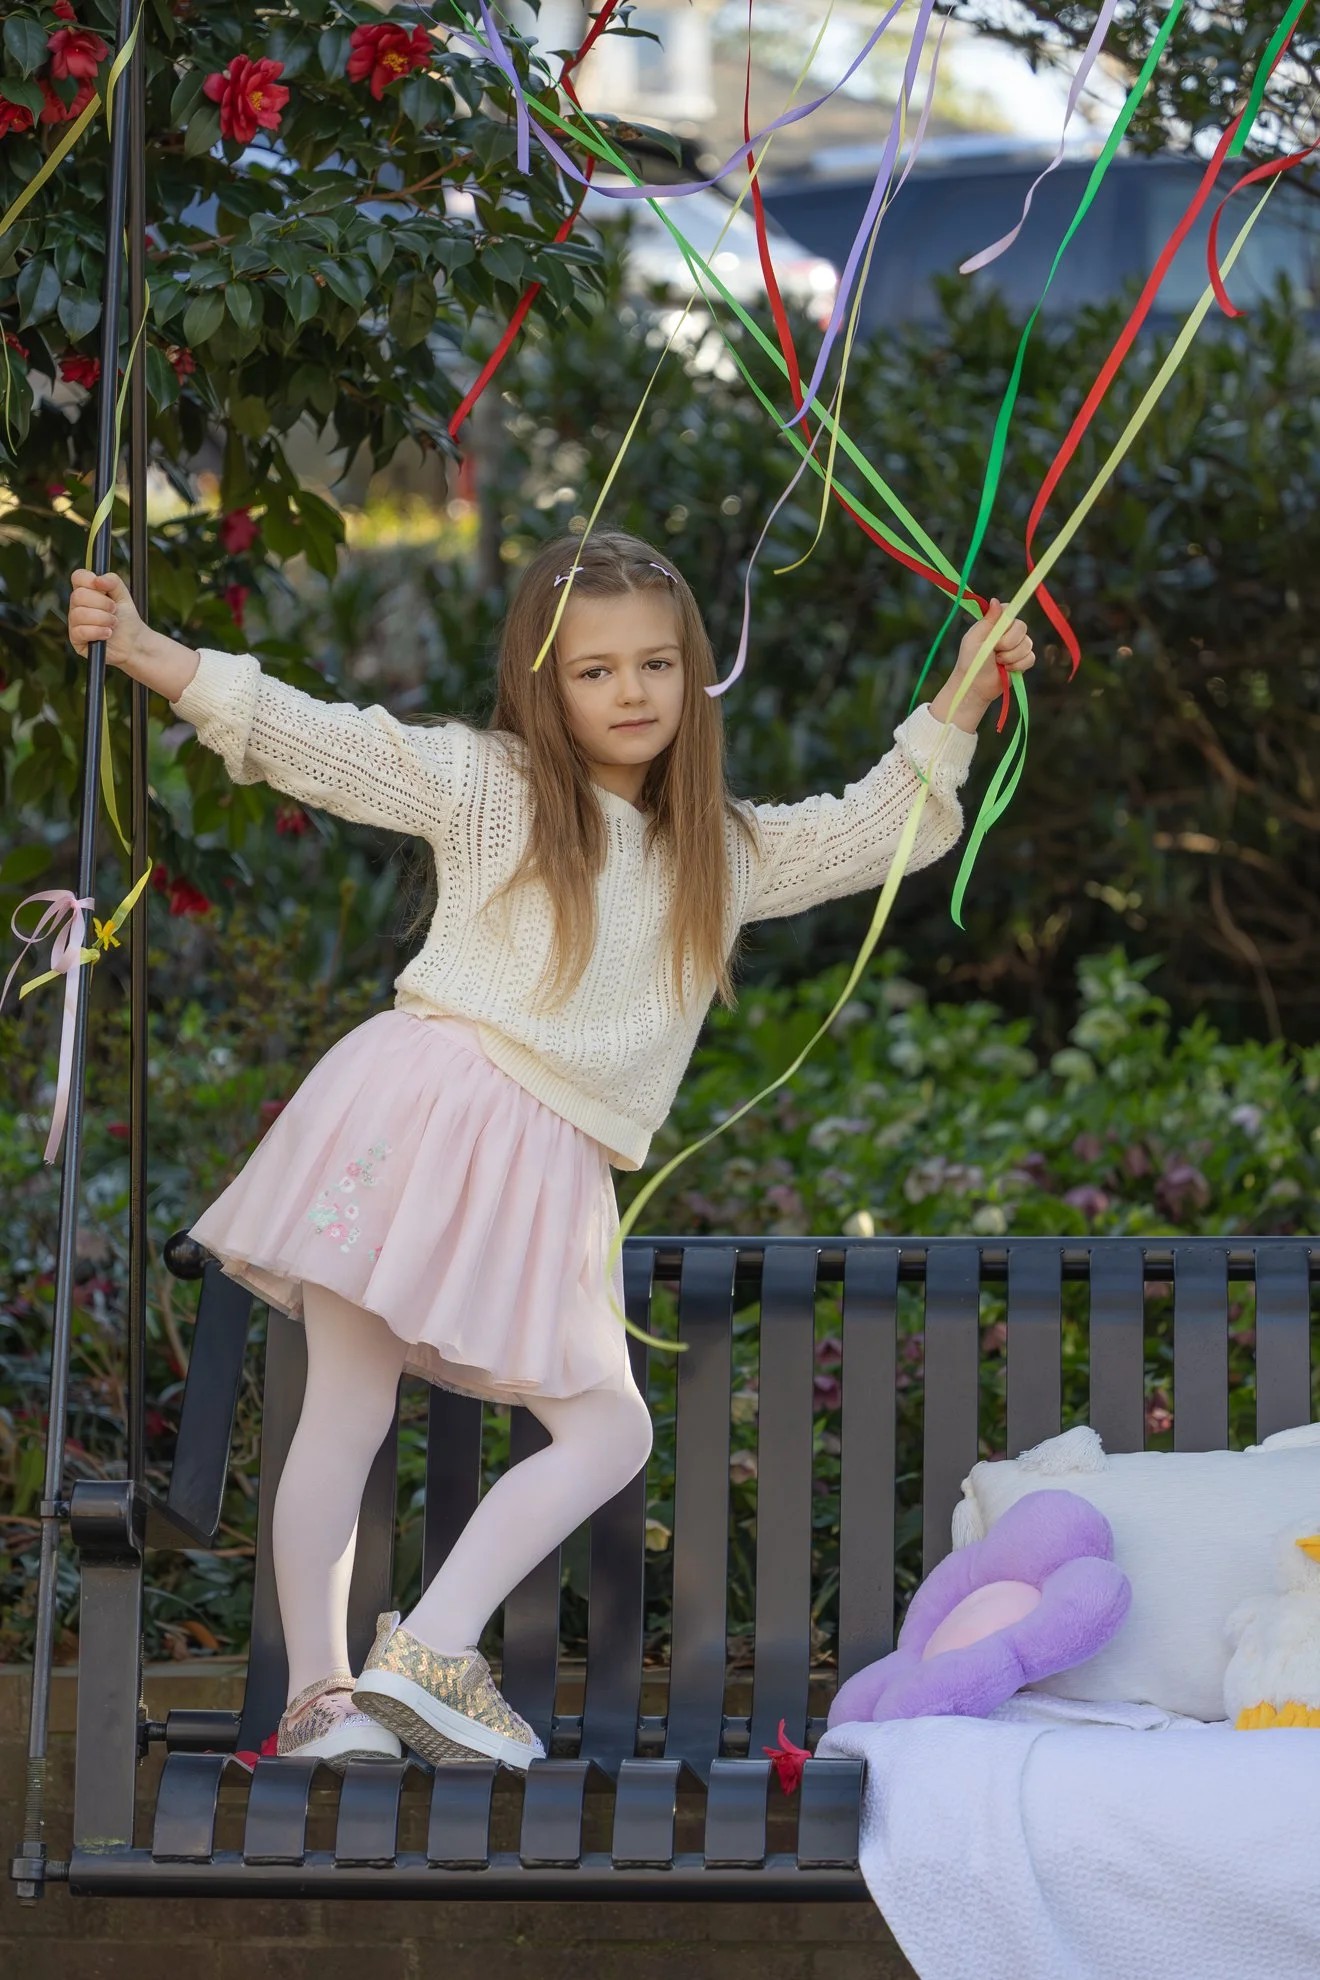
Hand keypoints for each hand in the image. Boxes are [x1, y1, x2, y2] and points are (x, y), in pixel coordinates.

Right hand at [67, 569, 199, 700]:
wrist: (134, 642)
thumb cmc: (126, 618)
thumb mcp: (123, 596)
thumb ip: (113, 581)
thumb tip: (98, 579)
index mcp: (86, 591)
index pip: (78, 577)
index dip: (89, 580)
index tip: (104, 589)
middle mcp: (77, 605)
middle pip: (78, 595)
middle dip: (102, 604)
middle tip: (114, 611)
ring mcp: (74, 622)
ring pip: (79, 614)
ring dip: (102, 619)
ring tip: (114, 624)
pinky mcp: (76, 639)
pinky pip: (80, 631)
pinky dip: (98, 632)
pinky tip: (107, 634)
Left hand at [929, 600, 1035, 732]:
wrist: (975, 686)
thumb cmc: (970, 662)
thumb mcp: (976, 639)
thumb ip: (988, 621)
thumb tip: (995, 600)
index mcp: (994, 623)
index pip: (1010, 610)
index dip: (1007, 621)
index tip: (997, 632)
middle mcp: (1008, 631)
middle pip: (1022, 627)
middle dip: (1007, 642)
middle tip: (994, 651)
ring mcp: (1017, 646)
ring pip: (1027, 643)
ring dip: (1011, 656)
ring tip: (998, 662)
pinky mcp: (1023, 660)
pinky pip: (1031, 657)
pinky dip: (1018, 665)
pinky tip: (1007, 669)